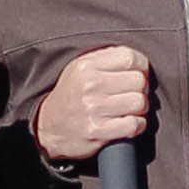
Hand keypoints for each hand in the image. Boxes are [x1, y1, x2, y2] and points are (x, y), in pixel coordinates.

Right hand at [37, 45, 151, 162]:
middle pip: (139, 81)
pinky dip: (137, 125)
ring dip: (139, 109)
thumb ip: (104, 59)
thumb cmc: (69, 97)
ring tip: (129, 110)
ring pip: (139, 102)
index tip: (138, 74)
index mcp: (86, 66)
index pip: (129, 57)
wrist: (47, 128)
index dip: (141, 66)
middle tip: (131, 94)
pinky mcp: (98, 131)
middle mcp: (90, 85)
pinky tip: (128, 124)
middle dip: (140, 89)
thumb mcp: (78, 69)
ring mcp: (94, 109)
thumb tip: (134, 58)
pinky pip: (134, 124)